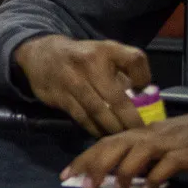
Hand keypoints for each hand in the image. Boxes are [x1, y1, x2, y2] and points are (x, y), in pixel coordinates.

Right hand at [14, 35, 151, 135]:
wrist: (42, 54)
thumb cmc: (83, 57)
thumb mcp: (106, 51)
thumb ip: (127, 69)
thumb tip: (145, 94)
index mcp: (105, 51)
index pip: (134, 60)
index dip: (143, 78)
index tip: (145, 94)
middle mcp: (88, 64)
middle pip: (116, 98)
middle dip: (130, 119)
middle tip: (139, 133)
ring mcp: (71, 81)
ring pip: (98, 111)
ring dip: (113, 128)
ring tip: (123, 137)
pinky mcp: (59, 97)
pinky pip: (82, 117)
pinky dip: (95, 128)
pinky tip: (103, 134)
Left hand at [61, 92, 187, 187]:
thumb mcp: (179, 143)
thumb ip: (157, 156)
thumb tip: (137, 176)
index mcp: (151, 131)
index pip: (109, 141)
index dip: (87, 156)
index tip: (68, 174)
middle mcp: (157, 133)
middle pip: (115, 145)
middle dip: (92, 164)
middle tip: (76, 183)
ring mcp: (175, 141)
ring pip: (136, 152)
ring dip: (120, 171)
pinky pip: (169, 164)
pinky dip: (156, 177)